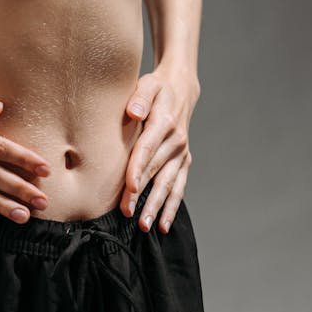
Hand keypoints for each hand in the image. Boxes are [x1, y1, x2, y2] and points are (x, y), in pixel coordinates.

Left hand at [120, 66, 199, 233]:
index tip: (130, 187)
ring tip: (146, 226)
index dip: (138, 169)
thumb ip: (139, 98)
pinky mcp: (183, 161)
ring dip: (158, 206)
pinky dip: (172, 206)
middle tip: (127, 213)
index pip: (147, 149)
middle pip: (155, 171)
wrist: (181, 89)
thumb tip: (133, 112)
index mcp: (164, 123)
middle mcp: (176, 141)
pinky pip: (178, 187)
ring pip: (169, 184)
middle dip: (142, 194)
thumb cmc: (157, 88)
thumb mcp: (147, 84)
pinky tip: (163, 224)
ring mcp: (181, 153)